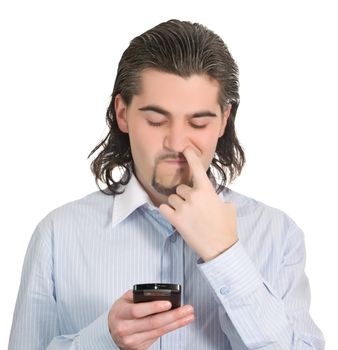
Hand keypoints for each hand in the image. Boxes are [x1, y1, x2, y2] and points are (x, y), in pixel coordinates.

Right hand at [108, 290, 193, 349]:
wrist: (112, 329)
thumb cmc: (121, 311)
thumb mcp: (125, 299)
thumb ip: (139, 295)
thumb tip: (158, 294)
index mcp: (120, 314)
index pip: (137, 311)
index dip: (153, 307)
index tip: (168, 303)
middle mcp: (125, 329)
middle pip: (152, 323)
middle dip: (173, 315)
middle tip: (187, 309)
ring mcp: (132, 341)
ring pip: (158, 331)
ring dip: (176, 323)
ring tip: (188, 315)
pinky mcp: (139, 348)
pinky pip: (157, 336)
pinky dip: (170, 328)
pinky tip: (179, 322)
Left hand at [159, 147, 237, 261]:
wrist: (220, 248)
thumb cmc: (226, 228)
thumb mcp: (228, 207)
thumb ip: (218, 198)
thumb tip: (215, 198)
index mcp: (207, 191)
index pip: (197, 169)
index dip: (191, 157)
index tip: (185, 149)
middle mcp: (194, 196)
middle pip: (181, 188)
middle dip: (185, 196)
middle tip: (193, 208)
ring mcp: (184, 208)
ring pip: (172, 198)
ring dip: (176, 204)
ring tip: (186, 215)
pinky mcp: (176, 220)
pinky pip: (163, 208)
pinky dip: (167, 211)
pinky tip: (175, 217)